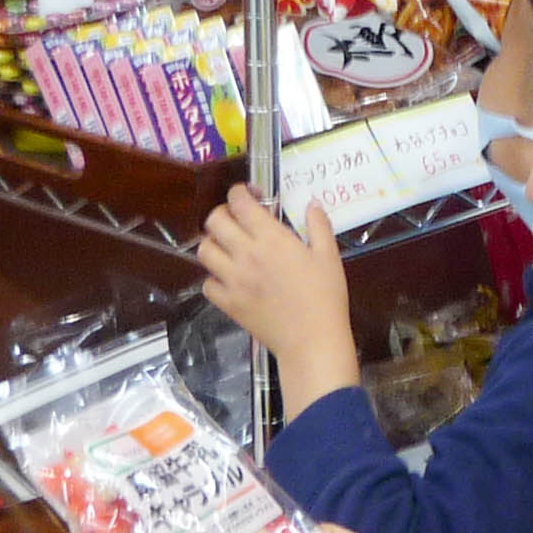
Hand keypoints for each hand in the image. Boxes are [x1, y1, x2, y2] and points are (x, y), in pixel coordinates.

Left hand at [198, 186, 359, 400]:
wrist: (312, 340)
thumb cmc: (325, 296)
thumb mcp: (329, 256)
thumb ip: (318, 225)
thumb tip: (312, 204)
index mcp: (272, 238)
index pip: (240, 203)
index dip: (240, 192)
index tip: (250, 195)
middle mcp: (246, 254)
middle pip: (214, 221)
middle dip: (223, 213)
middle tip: (238, 220)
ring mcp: (233, 280)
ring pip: (204, 250)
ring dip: (214, 243)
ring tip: (229, 248)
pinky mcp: (228, 304)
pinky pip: (207, 284)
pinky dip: (214, 278)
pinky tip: (229, 279)